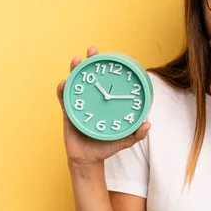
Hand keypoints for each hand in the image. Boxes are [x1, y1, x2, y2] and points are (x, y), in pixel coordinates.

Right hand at [56, 46, 150, 166]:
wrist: (88, 160)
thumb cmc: (106, 147)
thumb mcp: (124, 140)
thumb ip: (136, 134)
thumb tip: (148, 124)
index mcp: (106, 102)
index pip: (107, 82)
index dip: (108, 69)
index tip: (113, 57)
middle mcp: (92, 99)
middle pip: (90, 77)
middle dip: (90, 62)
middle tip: (93, 51)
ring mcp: (79, 104)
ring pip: (76, 83)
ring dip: (75, 70)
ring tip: (77, 60)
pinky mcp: (68, 112)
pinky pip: (64, 99)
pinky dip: (62, 90)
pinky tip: (64, 83)